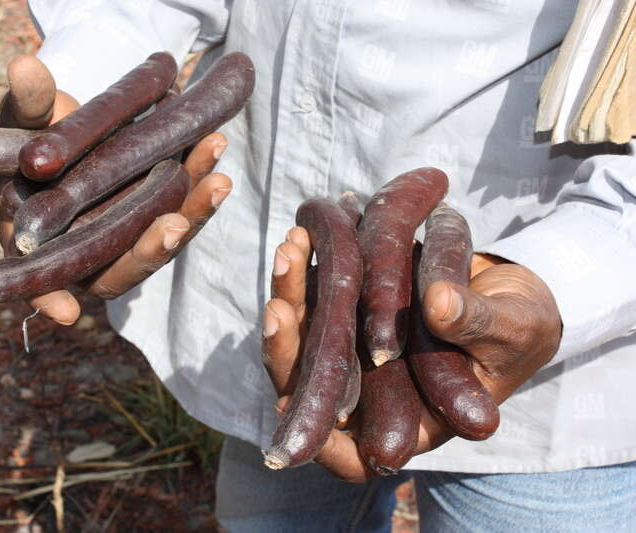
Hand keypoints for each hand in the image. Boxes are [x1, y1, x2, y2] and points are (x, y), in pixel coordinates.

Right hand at [0, 55, 231, 324]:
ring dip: (191, 213)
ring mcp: (126, 238)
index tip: (67, 313)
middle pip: (119, 269)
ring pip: (159, 242)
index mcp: (41, 244)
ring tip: (218, 179)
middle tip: (173, 225)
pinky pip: (180, 210)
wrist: (73, 129)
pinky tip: (215, 151)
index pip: (40, 282)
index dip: (49, 299)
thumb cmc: (32, 134)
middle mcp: (88, 252)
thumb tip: (25, 66)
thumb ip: (28, 104)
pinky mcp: (155, 218)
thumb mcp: (24, 119)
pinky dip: (199, 186)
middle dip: (149, 250)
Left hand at [263, 229, 560, 482]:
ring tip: (289, 250)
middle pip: (314, 389)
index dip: (321, 444)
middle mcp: (373, 391)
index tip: (297, 408)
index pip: (353, 457)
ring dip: (290, 296)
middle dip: (287, 351)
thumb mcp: (514, 328)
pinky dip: (308, 269)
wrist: (510, 290)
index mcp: (411, 422)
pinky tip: (303, 235)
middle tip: (278, 312)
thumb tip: (438, 303)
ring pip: (307, 338)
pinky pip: (319, 297)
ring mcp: (358, 350)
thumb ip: (477, 324)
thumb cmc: (521, 327)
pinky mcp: (353, 309)